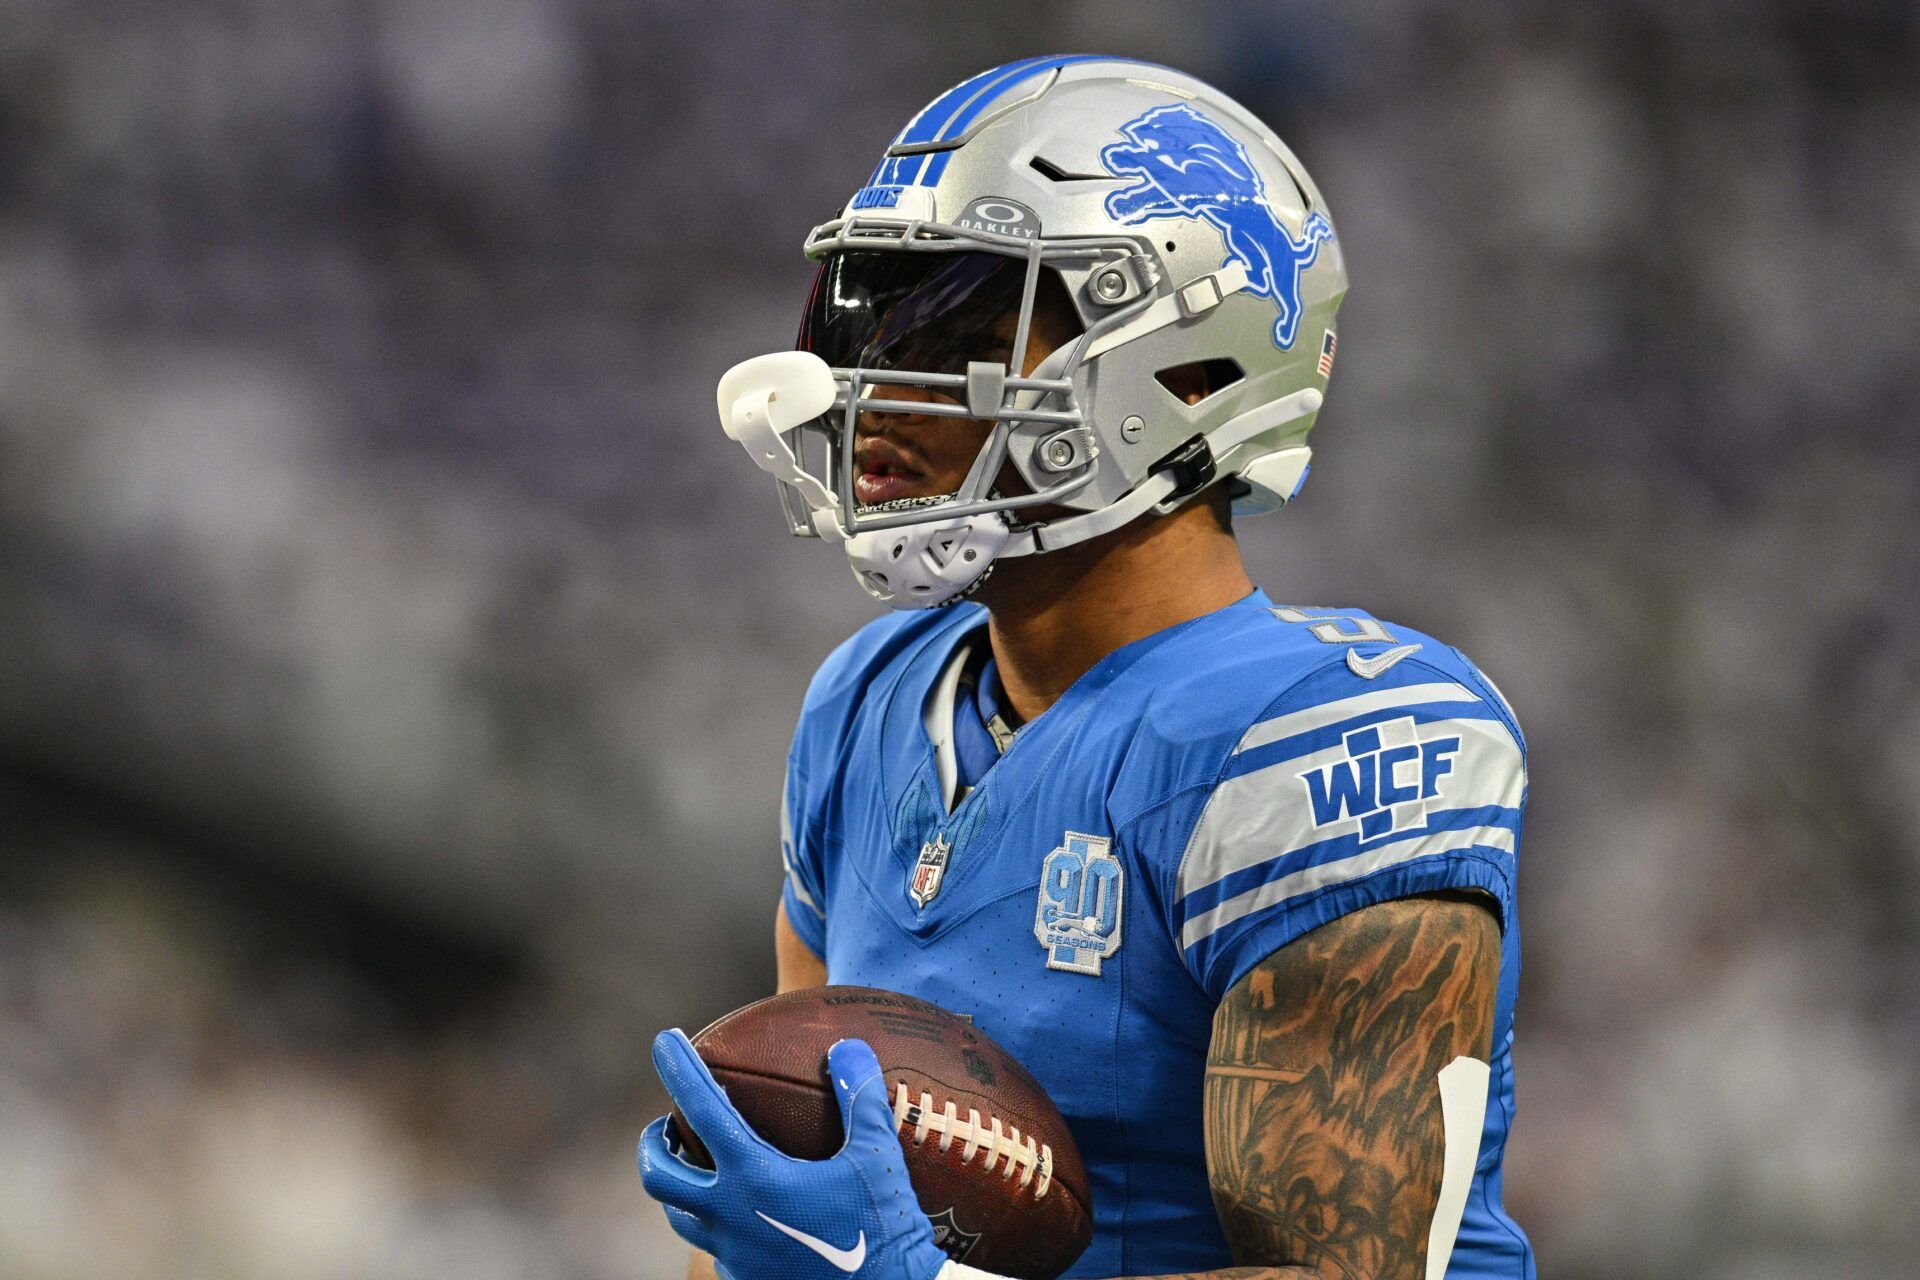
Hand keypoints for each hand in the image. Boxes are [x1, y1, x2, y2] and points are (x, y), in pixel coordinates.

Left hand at [639, 1029, 949, 1279]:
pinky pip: (714, 1246)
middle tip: (665, 1124)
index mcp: (755, 1178)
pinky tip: (744, 1213)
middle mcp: (730, 1218)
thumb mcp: (878, 1157)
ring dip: (679, 1186)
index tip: (664, 1039)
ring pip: (680, 1217)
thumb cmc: (884, 1230)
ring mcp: (733, 1255)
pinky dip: (715, 1221)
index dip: (680, 1069)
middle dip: (651, 1144)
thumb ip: (860, 1098)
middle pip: (659, 1176)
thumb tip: (847, 1049)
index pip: (703, 1109)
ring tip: (697, 1168)